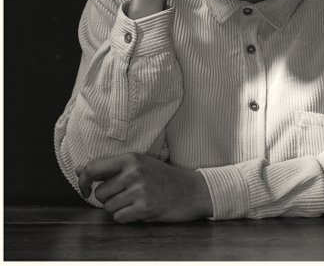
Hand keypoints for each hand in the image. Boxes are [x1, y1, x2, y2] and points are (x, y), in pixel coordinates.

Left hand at [75, 153, 213, 223]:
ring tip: (137, 201)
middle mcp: (134, 171)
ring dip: (119, 209)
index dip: (83, 181)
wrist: (191, 191)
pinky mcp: (144, 207)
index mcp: (131, 158)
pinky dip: (127, 218)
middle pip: (100, 193)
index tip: (85, 189)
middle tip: (127, 195)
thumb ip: (110, 167)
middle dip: (109, 199)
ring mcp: (140, 189)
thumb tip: (80, 169)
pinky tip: (141, 210)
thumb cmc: (163, 178)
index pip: (94, 167)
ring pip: (109, 207)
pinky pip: (120, 218)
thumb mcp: (139, 165)